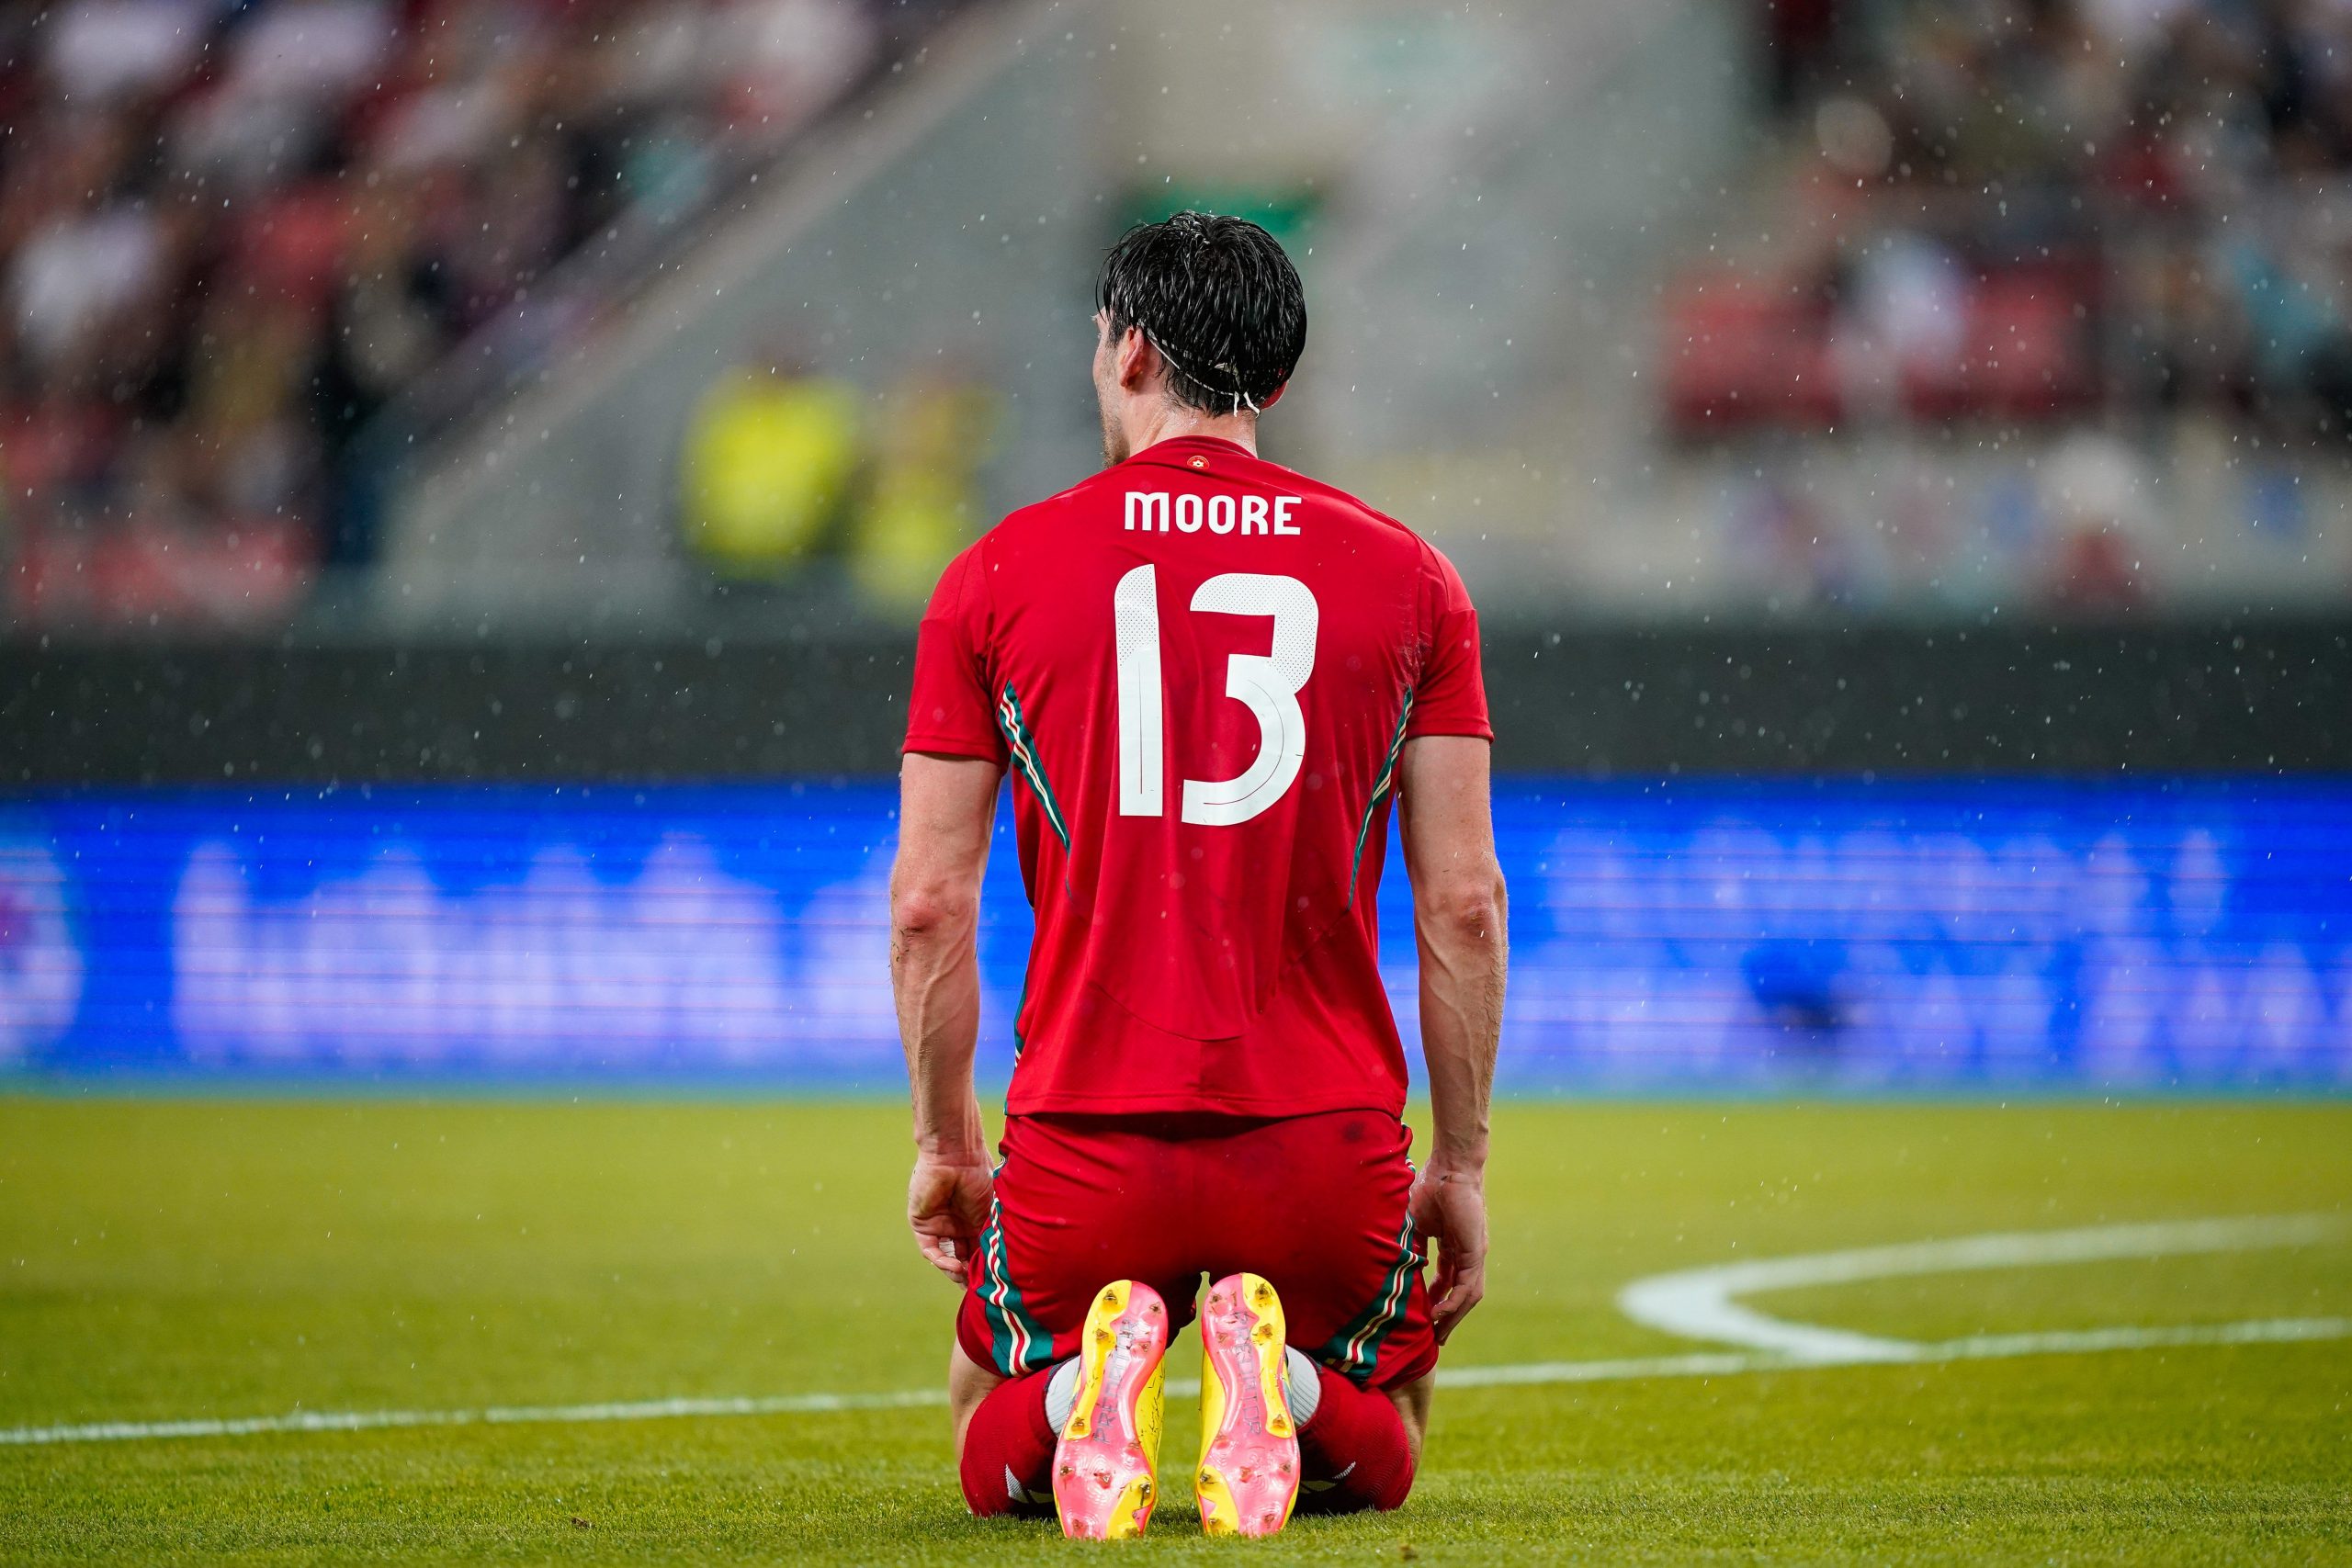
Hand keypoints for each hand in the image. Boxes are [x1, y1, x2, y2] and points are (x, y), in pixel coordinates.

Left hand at [908, 1153, 993, 1280]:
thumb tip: (1000, 1264)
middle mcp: (957, 1224)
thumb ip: (991, 1236)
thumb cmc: (980, 1176)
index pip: (979, 1249)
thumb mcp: (991, 1212)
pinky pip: (931, 1249)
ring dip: (956, 1270)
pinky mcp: (922, 1224)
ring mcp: (940, 1225)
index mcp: (975, 1219)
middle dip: (970, 1273)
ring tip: (967, 1277)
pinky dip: (942, 1260)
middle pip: (963, 1257)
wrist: (957, 1156)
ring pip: (946, 1257)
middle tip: (980, 1285)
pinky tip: (956, 1265)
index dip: (985, 1265)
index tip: (994, 1281)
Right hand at [1408, 1163, 1486, 1344]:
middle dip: (1447, 1317)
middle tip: (1434, 1337)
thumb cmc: (1430, 1188)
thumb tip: (1391, 1266)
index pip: (1446, 1280)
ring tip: (1438, 1336)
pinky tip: (1440, 1316)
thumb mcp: (1412, 1225)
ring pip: (1466, 1296)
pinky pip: (1467, 1287)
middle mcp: (1466, 1253)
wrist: (1450, 1168)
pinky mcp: (1476, 1252)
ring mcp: (1474, 1254)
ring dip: (1453, 1317)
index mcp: (1452, 1244)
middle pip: (1458, 1294)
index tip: (1422, 1315)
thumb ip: (1407, 1246)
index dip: (1435, 1299)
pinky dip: (1454, 1304)